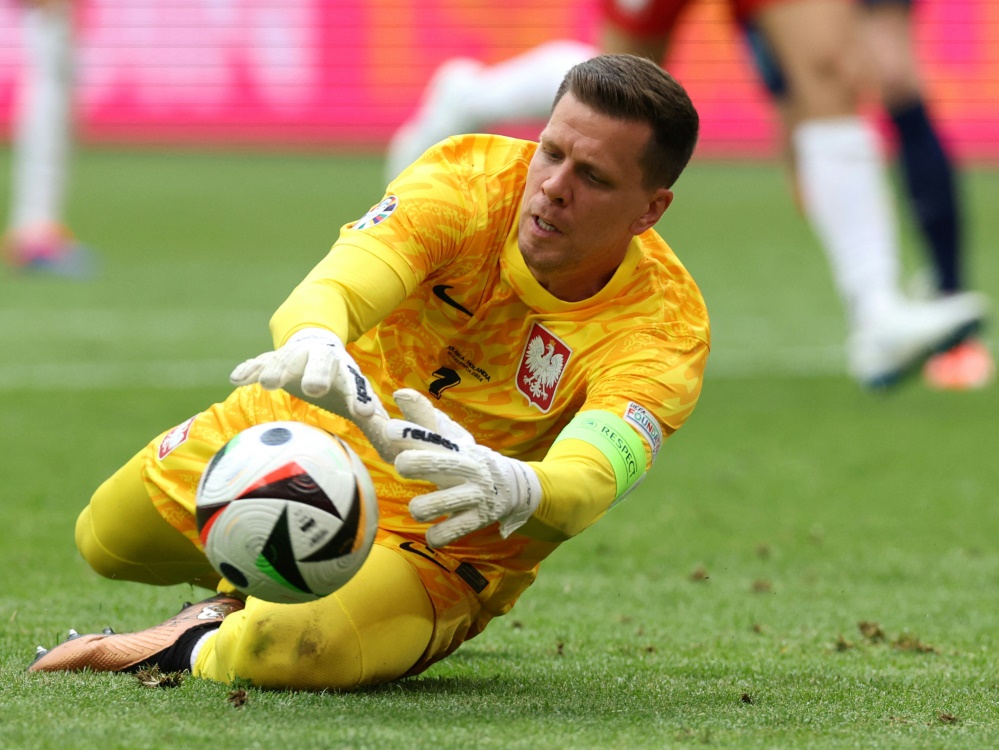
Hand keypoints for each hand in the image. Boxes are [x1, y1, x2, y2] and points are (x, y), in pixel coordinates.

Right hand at [229, 328, 395, 459]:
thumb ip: (374, 422)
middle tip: (314, 389)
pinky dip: (249, 368)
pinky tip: (236, 378)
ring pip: (288, 359)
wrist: (316, 341)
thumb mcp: (358, 397)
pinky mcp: (273, 357)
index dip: (360, 399)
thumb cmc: (340, 381)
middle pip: (323, 364)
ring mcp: (296, 356)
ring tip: (268, 384)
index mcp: (347, 373)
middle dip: (319, 375)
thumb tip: (398, 455)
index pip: (357, 386)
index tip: (364, 413)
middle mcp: (323, 360)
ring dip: (278, 370)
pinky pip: (260, 361)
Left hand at [389, 389, 541, 546]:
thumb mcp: (450, 438)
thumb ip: (423, 417)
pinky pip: (449, 532)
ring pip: (438, 503)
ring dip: (421, 507)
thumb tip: (399, 392)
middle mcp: (466, 468)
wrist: (514, 487)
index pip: (432, 435)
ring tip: (419, 508)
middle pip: (439, 464)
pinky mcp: (477, 520)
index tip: (388, 429)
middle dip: (416, 463)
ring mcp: (473, 495)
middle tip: (402, 464)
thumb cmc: (467, 459)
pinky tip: (433, 531)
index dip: (409, 432)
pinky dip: (436, 535)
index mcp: (455, 447)